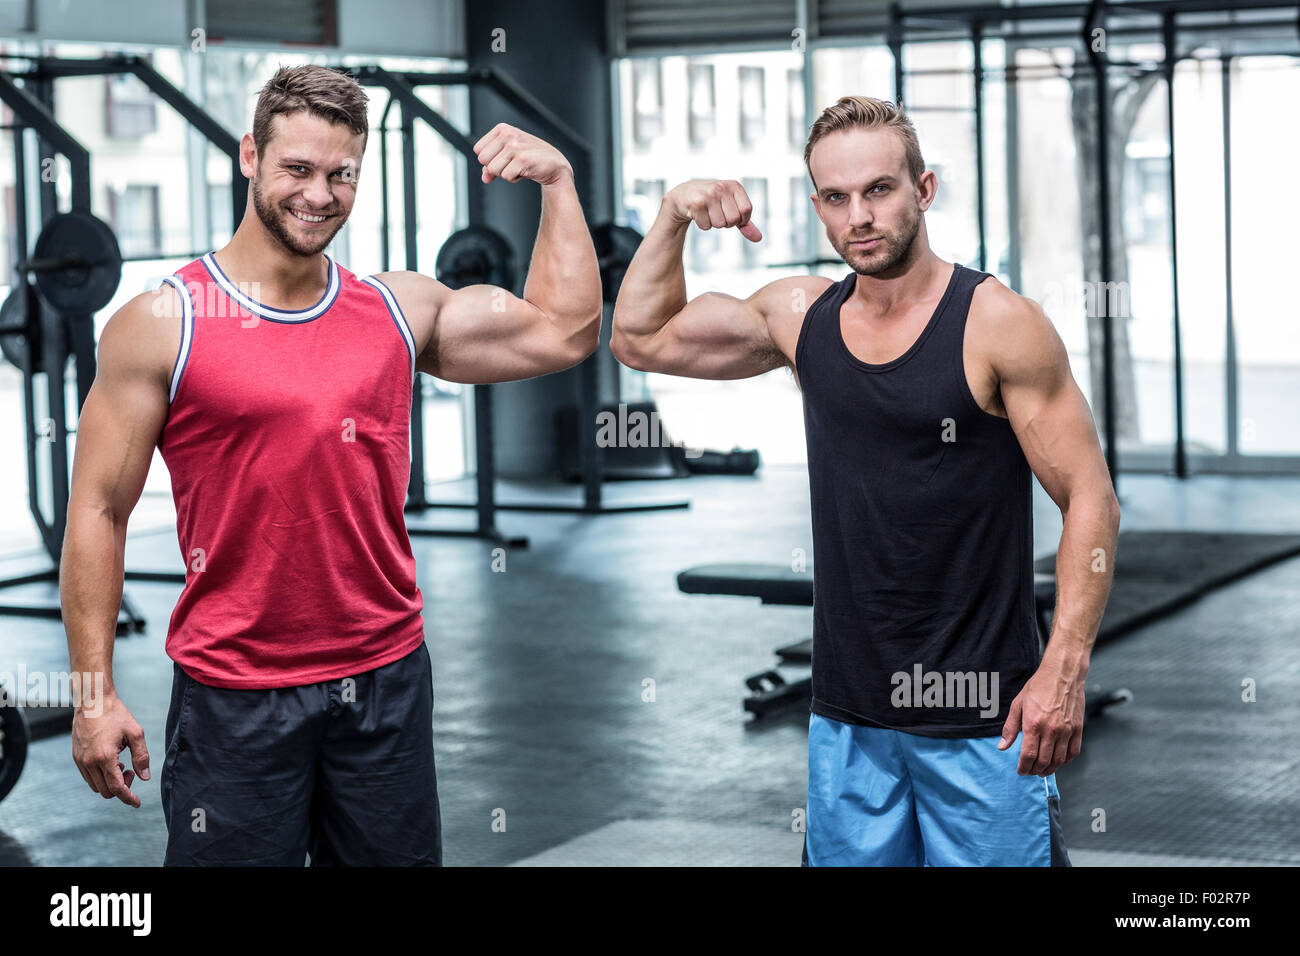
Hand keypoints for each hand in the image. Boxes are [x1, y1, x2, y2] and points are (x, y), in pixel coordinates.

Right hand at [72, 692, 149, 807]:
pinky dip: (101, 777)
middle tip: (132, 772)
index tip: (137, 803)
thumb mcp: (135, 733)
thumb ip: (142, 757)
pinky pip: (88, 778)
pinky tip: (111, 763)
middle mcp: (89, 762)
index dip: (128, 798)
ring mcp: (80, 761)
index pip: (117, 788)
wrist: (92, 701)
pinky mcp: (76, 758)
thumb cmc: (116, 715)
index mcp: (105, 758)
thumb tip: (145, 778)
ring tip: (122, 766)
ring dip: (110, 783)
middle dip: (122, 788)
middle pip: (106, 791)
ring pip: (96, 786)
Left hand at [473, 123, 571, 185]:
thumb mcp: (507, 157)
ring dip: (505, 173)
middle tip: (511, 164)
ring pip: (493, 170)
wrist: (554, 164)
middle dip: (495, 167)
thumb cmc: (529, 158)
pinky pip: (506, 176)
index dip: (489, 159)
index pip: (478, 150)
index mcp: (502, 129)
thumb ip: (490, 166)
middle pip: (483, 160)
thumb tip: (485, 178)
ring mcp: (515, 146)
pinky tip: (524, 171)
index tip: (503, 158)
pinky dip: (514, 178)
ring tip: (518, 167)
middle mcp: (508, 134)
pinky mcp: (523, 160)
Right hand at [664, 179, 761, 241]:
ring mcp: (708, 195)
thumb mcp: (731, 207)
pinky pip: (706, 226)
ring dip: (713, 224)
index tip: (731, 214)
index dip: (740, 219)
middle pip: (734, 219)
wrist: (683, 195)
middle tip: (717, 213)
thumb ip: (745, 223)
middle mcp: (722, 187)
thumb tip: (758, 238)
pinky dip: (703, 225)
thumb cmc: (711, 201)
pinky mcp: (696, 204)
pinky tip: (698, 214)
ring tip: (707, 212)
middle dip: (726, 222)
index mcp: (734, 186)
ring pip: (720, 224)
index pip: (747, 210)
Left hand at [998, 649, 1085, 775]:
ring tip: (1042, 770)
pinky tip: (1058, 762)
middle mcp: (1051, 730)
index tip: (1020, 771)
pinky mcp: (1078, 729)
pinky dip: (1065, 761)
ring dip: (1049, 769)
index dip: (1023, 767)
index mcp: (1033, 724)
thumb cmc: (1038, 687)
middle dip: (1034, 770)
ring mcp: (1066, 730)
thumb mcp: (1018, 704)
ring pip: (1058, 760)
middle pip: (1043, 761)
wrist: (1062, 674)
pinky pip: (1073, 752)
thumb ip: (1010, 728)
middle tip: (1030, 771)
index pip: (1028, 755)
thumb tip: (1002, 747)